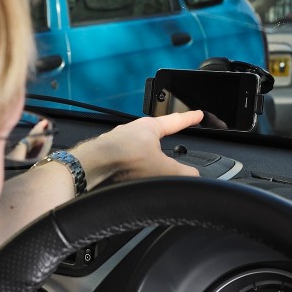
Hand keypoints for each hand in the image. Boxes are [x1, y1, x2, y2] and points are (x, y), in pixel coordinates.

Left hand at [70, 110, 203, 185]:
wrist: (94, 166)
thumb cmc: (126, 161)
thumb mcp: (164, 170)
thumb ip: (183, 173)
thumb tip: (195, 177)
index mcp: (150, 127)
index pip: (176, 120)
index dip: (190, 118)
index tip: (197, 114)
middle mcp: (132, 130)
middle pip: (153, 131)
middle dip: (163, 135)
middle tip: (172, 136)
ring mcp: (117, 141)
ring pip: (136, 145)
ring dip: (144, 154)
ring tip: (150, 165)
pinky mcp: (105, 153)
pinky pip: (123, 157)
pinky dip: (130, 164)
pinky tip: (131, 174)